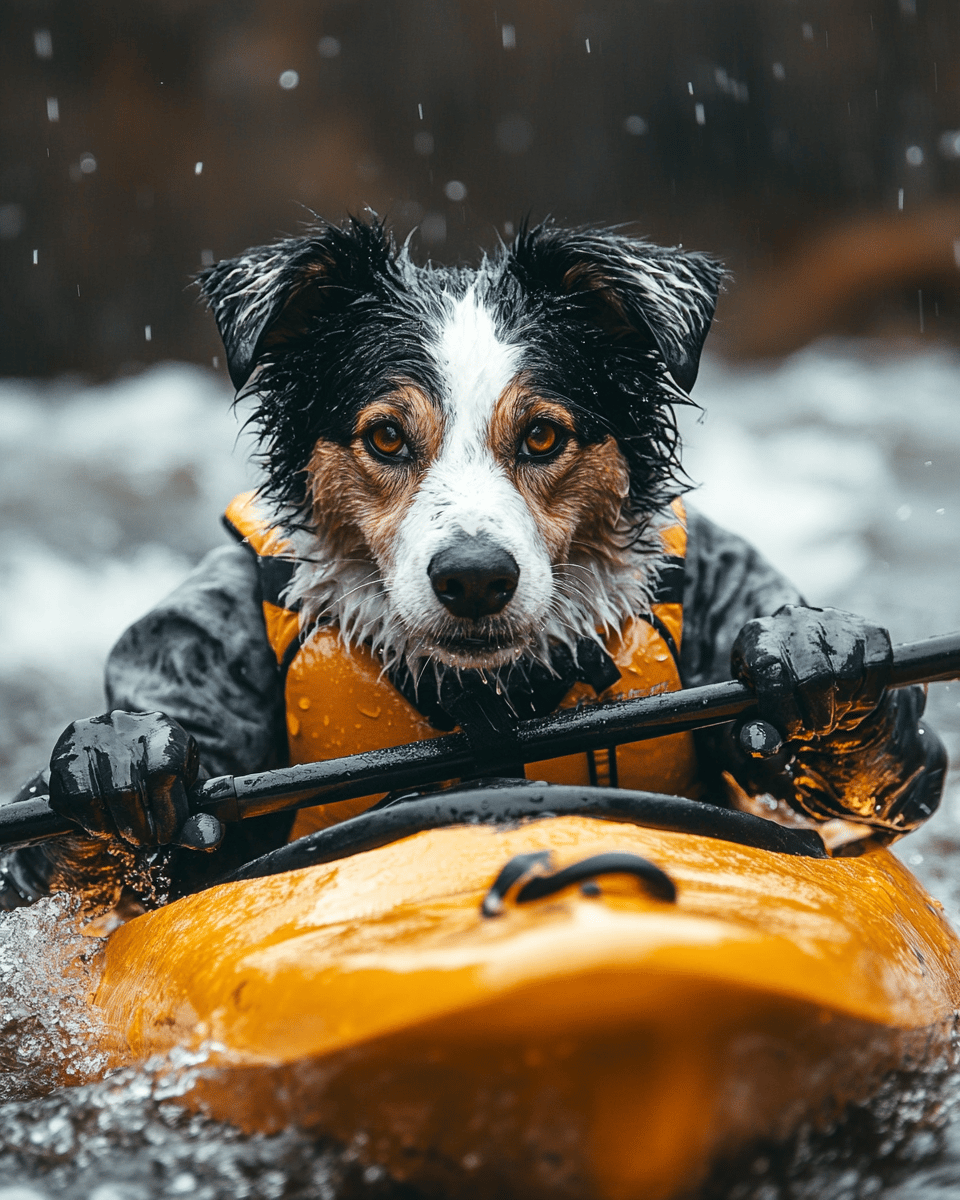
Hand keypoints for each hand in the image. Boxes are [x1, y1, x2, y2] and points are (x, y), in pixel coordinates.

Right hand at [48, 711, 216, 848]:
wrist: (116, 765)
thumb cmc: (161, 783)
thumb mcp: (185, 796)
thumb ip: (198, 820)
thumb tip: (209, 839)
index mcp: (163, 729)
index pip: (164, 774)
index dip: (168, 814)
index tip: (169, 832)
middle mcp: (123, 724)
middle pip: (127, 792)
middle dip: (141, 828)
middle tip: (147, 839)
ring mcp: (88, 737)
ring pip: (97, 799)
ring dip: (114, 829)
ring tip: (126, 831)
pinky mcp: (63, 755)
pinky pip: (73, 802)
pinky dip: (91, 823)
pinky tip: (104, 822)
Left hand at [731, 605, 891, 741]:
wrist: (805, 653)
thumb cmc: (775, 686)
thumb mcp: (754, 705)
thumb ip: (753, 729)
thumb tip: (762, 743)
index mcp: (758, 636)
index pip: (771, 674)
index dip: (782, 713)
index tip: (788, 732)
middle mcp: (795, 620)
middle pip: (815, 679)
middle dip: (817, 717)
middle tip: (813, 728)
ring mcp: (834, 621)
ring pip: (848, 677)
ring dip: (842, 709)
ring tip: (831, 713)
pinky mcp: (869, 629)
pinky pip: (877, 671)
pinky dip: (867, 699)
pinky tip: (851, 701)